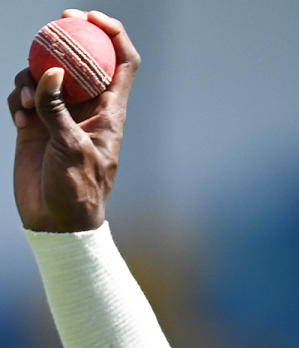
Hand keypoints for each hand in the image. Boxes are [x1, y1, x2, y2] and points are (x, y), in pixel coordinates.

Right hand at [8, 9, 139, 231]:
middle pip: (81, 60)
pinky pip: (25, 97)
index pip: (122, 63)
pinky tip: (19, 117)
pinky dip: (19, 99)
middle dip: (66, 39)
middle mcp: (88, 108)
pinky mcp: (36, 126)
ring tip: (26, 101)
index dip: (113, 35)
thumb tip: (52, 72)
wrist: (58, 220)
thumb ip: (59, 110)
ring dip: (33, 77)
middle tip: (51, 23)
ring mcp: (61, 116)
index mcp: (111, 111)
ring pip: (48, 76)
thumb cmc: (78, 190)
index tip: (92, 18)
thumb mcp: (71, 148)